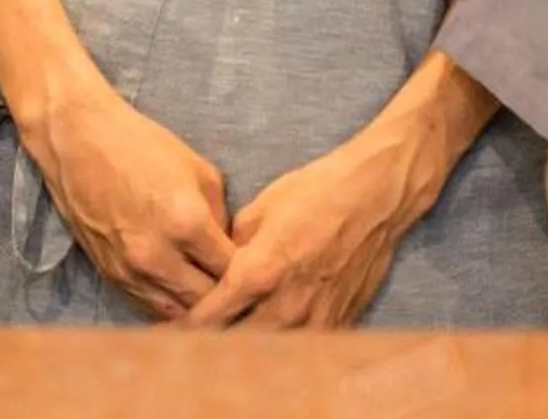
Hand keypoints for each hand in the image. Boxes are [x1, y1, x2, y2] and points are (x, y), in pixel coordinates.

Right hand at [21, 80, 236, 319]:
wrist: (80, 141)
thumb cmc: (143, 147)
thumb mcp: (200, 171)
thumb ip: (222, 217)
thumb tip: (231, 250)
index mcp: (186, 222)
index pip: (232, 270)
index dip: (248, 270)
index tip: (256, 265)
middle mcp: (157, 255)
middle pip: (207, 301)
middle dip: (227, 294)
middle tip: (240, 285)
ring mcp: (131, 270)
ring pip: (178, 313)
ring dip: (198, 307)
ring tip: (213, 292)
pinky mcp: (112, 277)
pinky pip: (150, 308)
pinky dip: (170, 305)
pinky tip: (183, 290)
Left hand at [182, 122, 433, 328]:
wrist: (375, 196)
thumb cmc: (317, 192)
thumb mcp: (259, 211)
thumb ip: (230, 251)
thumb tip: (214, 273)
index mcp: (259, 273)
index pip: (207, 321)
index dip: (183, 328)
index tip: (172, 328)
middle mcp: (285, 305)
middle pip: (232, 347)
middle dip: (210, 345)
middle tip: (193, 340)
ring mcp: (315, 320)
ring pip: (266, 354)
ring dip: (245, 349)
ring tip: (229, 342)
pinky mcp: (338, 323)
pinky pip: (300, 348)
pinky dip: (281, 346)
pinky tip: (270, 334)